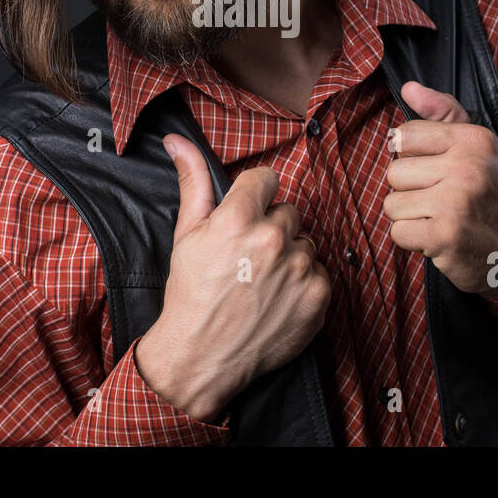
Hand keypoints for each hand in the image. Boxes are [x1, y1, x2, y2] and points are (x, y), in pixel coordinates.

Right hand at [134, 134, 331, 421]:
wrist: (201, 356)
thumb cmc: (191, 294)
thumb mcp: (186, 234)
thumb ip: (192, 181)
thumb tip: (178, 141)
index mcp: (239, 218)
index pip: (266, 178)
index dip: (254, 196)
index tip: (245, 215)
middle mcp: (274, 239)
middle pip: (288, 211)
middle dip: (270, 227)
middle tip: (248, 256)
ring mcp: (300, 268)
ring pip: (305, 241)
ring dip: (289, 255)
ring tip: (262, 280)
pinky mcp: (318, 295)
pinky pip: (319, 271)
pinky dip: (303, 283)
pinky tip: (277, 298)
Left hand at [382, 81, 497, 302]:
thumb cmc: (495, 196)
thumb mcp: (481, 148)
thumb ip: (444, 114)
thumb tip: (408, 88)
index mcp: (474, 139)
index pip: (405, 135)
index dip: (412, 157)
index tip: (435, 171)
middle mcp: (467, 166)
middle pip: (394, 172)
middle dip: (410, 191)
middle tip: (441, 201)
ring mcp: (456, 202)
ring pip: (392, 204)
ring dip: (411, 218)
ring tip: (441, 219)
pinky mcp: (445, 236)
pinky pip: (398, 232)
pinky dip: (413, 242)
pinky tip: (439, 239)